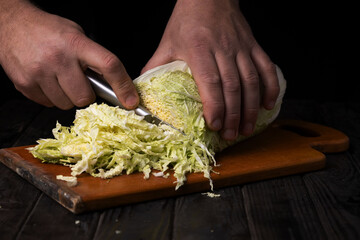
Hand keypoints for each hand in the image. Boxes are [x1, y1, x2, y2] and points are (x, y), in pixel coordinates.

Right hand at [0, 2, 138, 108]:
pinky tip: (48, 81)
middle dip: (86, 95)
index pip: (108, 66)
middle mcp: (58, 58)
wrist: (12, 25)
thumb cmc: (48, 30)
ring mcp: (39, 73)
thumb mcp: (76, 36)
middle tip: (79, 82)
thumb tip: (114, 85)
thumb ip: (93, 58)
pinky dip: (52, 97)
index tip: (131, 101)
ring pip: (67, 104)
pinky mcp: (25, 84)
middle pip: (85, 97)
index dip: (123, 87)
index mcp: (76, 44)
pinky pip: (48, 104)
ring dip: (68, 97)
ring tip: (60, 79)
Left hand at [142, 0, 279, 139]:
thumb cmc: (186, 21)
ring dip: (251, 107)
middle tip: (230, 135)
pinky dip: (270, 87)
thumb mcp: (167, 43)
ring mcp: (241, 47)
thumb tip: (142, 92)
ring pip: (251, 81)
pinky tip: (268, 105)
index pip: (210, 82)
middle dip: (233, 114)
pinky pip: (266, 68)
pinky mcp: (253, 46)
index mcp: (199, 49)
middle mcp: (223, 49)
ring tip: (247, 128)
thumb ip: (155, 67)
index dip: (214, 106)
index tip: (214, 125)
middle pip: (232, 86)